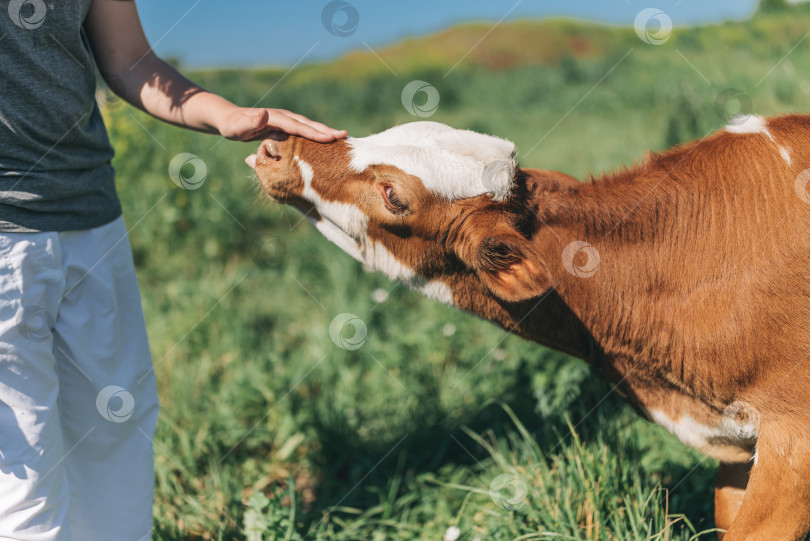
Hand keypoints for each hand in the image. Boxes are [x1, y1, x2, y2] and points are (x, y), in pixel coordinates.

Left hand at [217, 107, 346, 141]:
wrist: (230, 119)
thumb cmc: (233, 126)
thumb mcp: (237, 126)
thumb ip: (250, 122)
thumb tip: (263, 113)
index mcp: (275, 118)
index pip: (298, 127)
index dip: (314, 133)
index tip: (330, 138)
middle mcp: (284, 117)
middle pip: (308, 125)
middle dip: (326, 131)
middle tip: (345, 136)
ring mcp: (286, 121)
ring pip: (309, 127)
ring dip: (325, 132)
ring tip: (342, 139)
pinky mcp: (286, 126)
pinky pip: (304, 131)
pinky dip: (316, 135)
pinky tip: (325, 142)